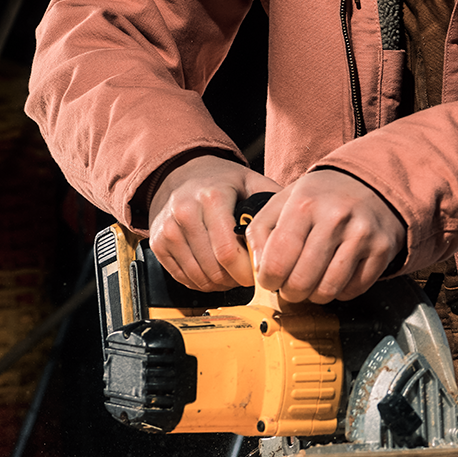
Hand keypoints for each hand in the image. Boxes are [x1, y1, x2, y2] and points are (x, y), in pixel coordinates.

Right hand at [148, 155, 278, 290]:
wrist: (181, 172)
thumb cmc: (221, 181)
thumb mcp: (250, 181)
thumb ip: (273, 199)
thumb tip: (299, 221)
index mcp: (211, 198)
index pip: (227, 252)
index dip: (246, 272)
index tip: (259, 273)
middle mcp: (185, 212)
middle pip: (214, 269)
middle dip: (236, 280)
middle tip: (248, 275)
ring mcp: (168, 229)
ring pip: (198, 277)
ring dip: (220, 284)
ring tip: (233, 273)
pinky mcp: (158, 243)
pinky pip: (182, 278)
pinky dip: (202, 282)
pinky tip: (214, 272)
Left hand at [246, 169, 406, 304]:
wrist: (369, 181)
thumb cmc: (321, 196)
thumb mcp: (284, 200)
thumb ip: (260, 231)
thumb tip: (258, 268)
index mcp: (304, 205)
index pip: (277, 261)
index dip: (268, 279)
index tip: (269, 279)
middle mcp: (335, 218)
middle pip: (302, 281)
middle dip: (290, 292)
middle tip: (290, 285)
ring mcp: (361, 235)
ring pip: (328, 290)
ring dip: (314, 295)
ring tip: (311, 282)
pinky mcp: (382, 249)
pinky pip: (353, 290)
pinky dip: (340, 291)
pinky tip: (335, 274)